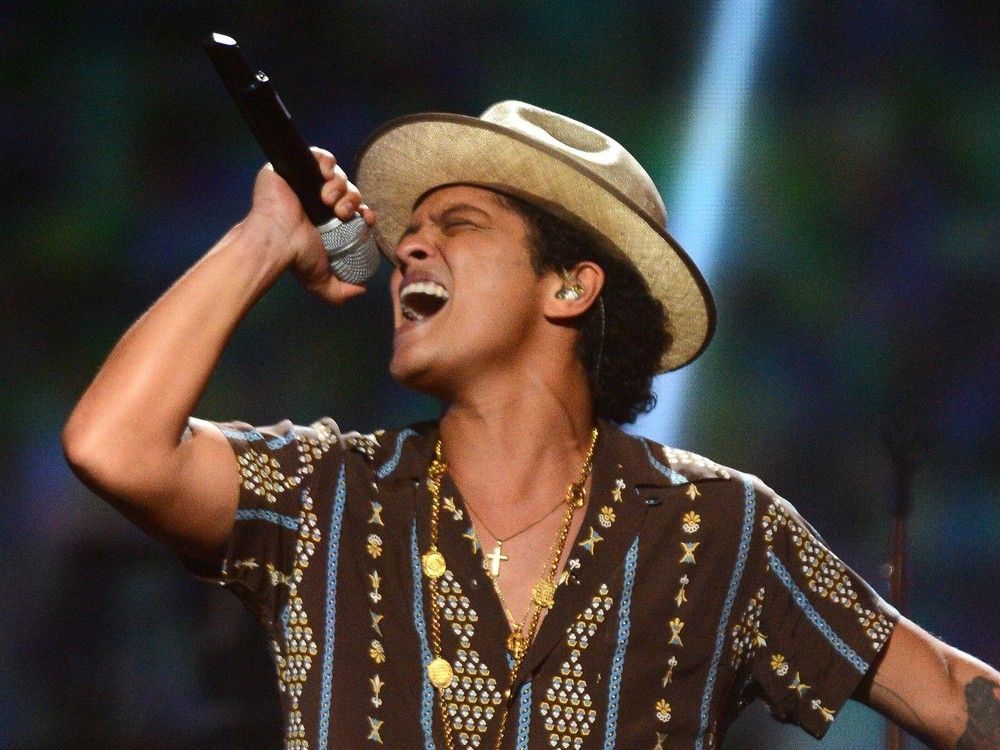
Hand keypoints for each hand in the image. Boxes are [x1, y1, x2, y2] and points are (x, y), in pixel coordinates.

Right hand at [246, 147, 376, 304]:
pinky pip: (320, 155)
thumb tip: (361, 290)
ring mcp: (306, 182)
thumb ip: (339, 292)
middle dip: (353, 200)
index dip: (366, 212)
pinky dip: (328, 162)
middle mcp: (319, 201)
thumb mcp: (321, 281)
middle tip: (343, 213)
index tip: (367, 219)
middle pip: (350, 191)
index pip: (357, 209)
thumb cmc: (295, 257)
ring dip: (341, 186)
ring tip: (329, 200)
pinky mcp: (294, 166)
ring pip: (338, 175)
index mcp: (330, 221)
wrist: (274, 240)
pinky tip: (325, 175)